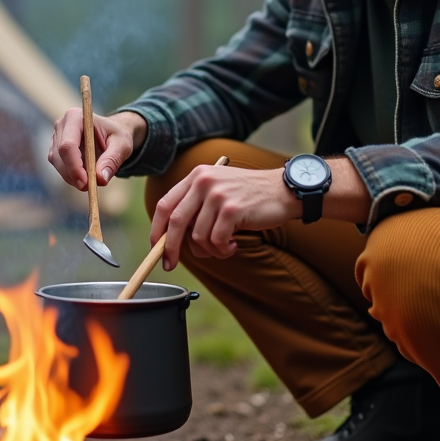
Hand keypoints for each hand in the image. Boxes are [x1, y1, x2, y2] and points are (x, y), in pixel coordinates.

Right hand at [48, 110, 145, 190]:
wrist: (112, 134)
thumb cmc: (117, 136)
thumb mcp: (122, 146)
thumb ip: (112, 160)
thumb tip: (100, 179)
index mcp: (75, 117)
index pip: (68, 145)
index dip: (74, 166)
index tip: (85, 184)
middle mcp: (62, 125)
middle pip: (60, 156)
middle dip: (74, 175)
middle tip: (91, 188)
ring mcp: (56, 138)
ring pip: (58, 164)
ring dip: (74, 177)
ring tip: (94, 179)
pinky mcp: (56, 151)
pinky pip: (60, 168)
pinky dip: (72, 177)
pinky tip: (86, 176)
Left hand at [150, 165, 300, 271]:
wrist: (283, 190)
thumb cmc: (249, 196)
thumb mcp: (218, 190)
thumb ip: (195, 207)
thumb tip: (170, 239)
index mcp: (196, 176)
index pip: (165, 204)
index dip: (156, 229)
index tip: (156, 247)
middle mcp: (203, 181)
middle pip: (175, 223)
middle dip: (170, 249)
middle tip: (170, 264)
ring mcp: (218, 195)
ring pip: (197, 237)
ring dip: (209, 251)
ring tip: (223, 247)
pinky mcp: (232, 210)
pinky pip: (216, 241)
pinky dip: (223, 250)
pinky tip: (233, 245)